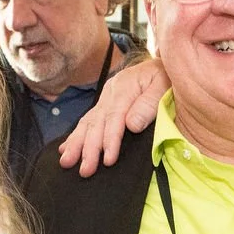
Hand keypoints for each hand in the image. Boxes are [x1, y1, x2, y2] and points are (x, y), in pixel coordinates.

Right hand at [58, 57, 169, 175]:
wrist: (167, 63)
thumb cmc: (167, 77)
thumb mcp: (164, 85)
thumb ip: (149, 104)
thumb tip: (131, 125)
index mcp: (125, 86)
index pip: (114, 117)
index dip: (110, 140)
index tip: (108, 160)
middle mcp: (111, 92)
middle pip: (97, 122)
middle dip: (89, 148)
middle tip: (85, 170)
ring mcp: (106, 97)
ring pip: (88, 122)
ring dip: (76, 144)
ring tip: (67, 162)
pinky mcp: (105, 103)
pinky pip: (88, 120)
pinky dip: (76, 135)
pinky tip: (65, 148)